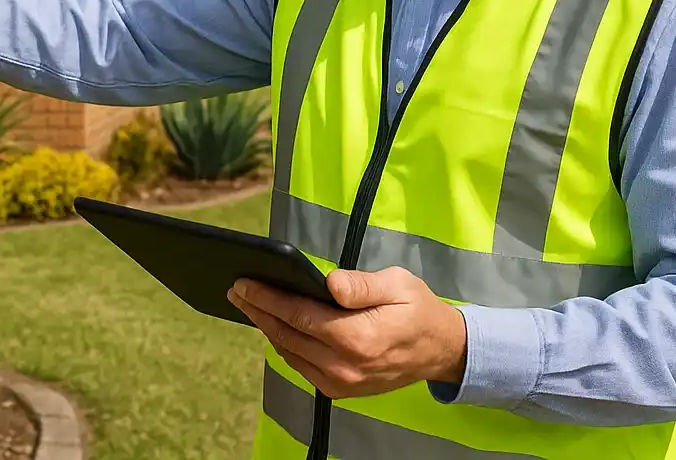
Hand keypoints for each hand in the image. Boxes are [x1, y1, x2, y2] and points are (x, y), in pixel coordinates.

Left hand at [228, 266, 465, 398]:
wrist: (440, 351)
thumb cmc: (418, 310)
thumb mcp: (398, 284)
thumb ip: (362, 285)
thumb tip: (330, 283)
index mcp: (356, 338)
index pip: (298, 315)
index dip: (267, 298)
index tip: (244, 284)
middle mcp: (344, 366)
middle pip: (287, 336)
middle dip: (258, 311)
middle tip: (236, 291)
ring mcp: (340, 383)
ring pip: (290, 353)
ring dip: (267, 329)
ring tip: (249, 305)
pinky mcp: (340, 390)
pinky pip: (302, 366)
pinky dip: (285, 346)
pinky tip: (275, 326)